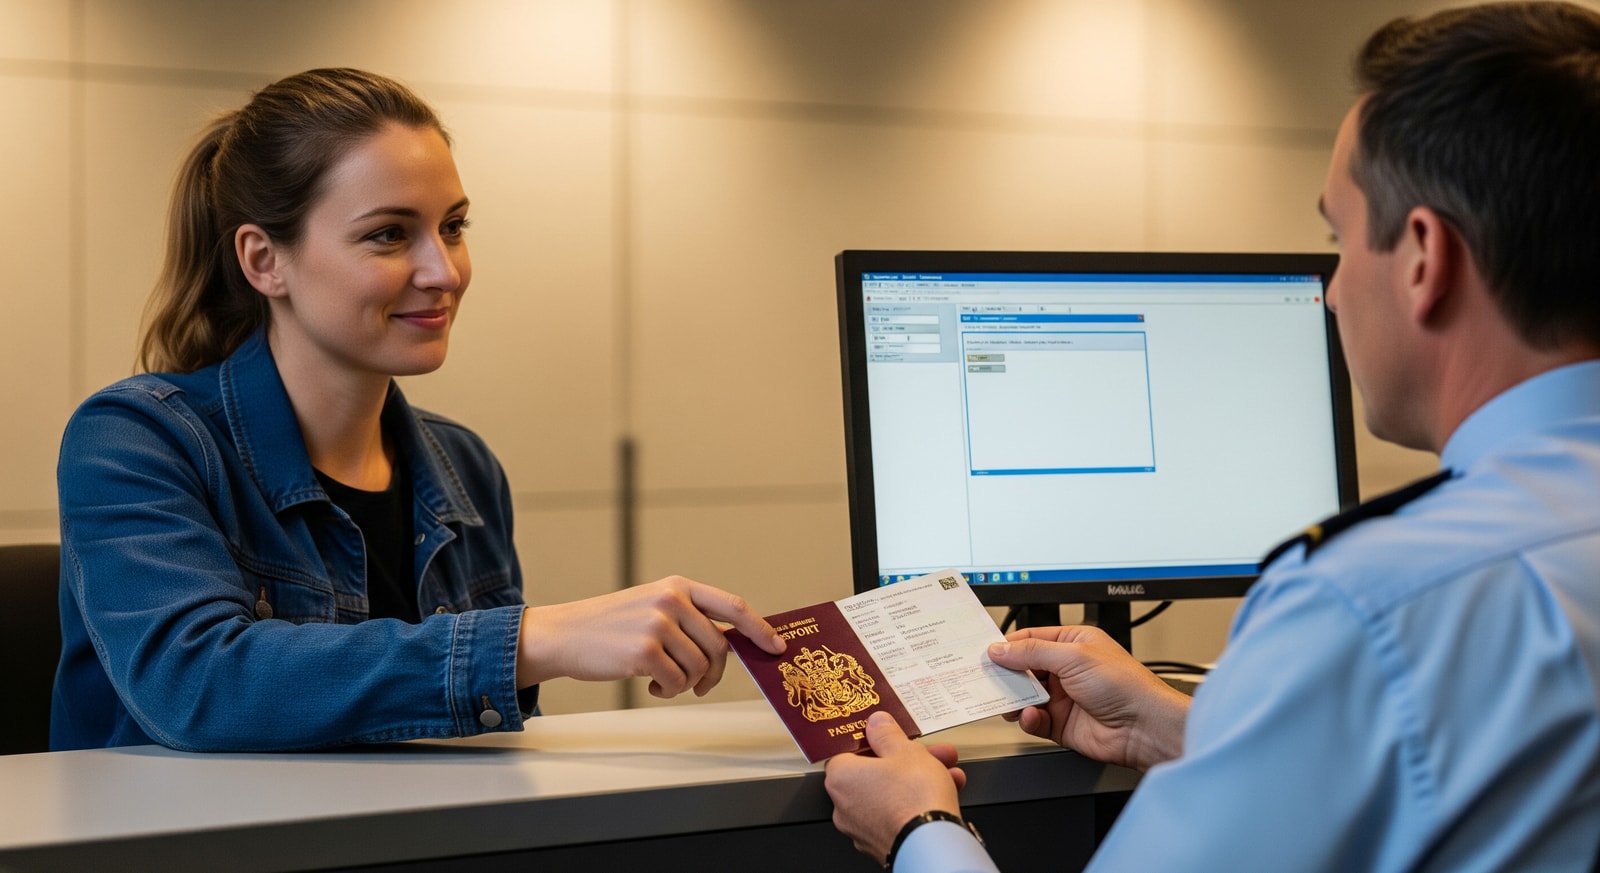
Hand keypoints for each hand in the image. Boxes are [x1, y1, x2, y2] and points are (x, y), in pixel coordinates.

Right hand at [516, 575, 784, 696]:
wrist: (565, 634)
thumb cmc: (610, 626)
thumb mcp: (653, 607)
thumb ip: (690, 618)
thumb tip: (730, 643)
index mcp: (678, 586)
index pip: (733, 606)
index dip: (759, 629)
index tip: (776, 646)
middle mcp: (671, 600)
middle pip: (719, 646)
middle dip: (714, 673)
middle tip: (699, 684)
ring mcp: (658, 624)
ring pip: (700, 668)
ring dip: (685, 683)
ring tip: (662, 679)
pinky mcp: (644, 651)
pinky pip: (677, 682)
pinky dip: (668, 690)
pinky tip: (650, 684)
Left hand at [825, 711, 966, 864]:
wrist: (932, 845)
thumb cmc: (914, 798)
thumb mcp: (905, 751)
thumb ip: (887, 734)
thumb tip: (877, 724)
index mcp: (841, 778)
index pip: (848, 752)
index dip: (873, 741)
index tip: (890, 736)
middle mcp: (845, 807)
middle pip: (876, 773)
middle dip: (908, 760)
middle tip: (929, 751)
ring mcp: (863, 829)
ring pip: (892, 794)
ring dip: (920, 779)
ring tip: (947, 769)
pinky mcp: (884, 843)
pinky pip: (900, 815)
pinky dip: (919, 802)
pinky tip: (947, 791)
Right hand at [987, 625, 1189, 771]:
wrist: (1144, 728)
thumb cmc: (1125, 686)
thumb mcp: (1073, 657)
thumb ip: (1032, 653)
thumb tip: (1001, 649)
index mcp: (1074, 643)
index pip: (1031, 640)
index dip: (1008, 646)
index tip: (986, 652)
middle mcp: (1067, 669)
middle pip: (1024, 669)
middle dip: (1007, 675)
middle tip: (987, 679)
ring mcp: (1064, 697)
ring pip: (1025, 696)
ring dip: (1015, 699)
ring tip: (1008, 701)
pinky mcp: (1061, 724)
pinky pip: (1034, 720)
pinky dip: (1029, 719)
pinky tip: (1033, 716)